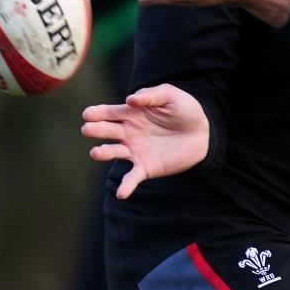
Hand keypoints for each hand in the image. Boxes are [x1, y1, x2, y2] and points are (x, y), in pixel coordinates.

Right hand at [81, 84, 210, 198]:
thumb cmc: (184, 109)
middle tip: (87, 129)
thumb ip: (150, 95)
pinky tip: (121, 193)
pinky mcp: (146, 168)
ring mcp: (135, 151)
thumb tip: (130, 99)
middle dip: (96, 130)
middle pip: (108, 131)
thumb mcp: (170, 95)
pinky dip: (126, 186)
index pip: (111, 112)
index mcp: (132, 113)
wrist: (202, 133)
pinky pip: (132, 178)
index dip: (98, 113)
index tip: (88, 114)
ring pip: (114, 152)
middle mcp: (128, 133)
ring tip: (96, 153)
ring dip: (104, 153)